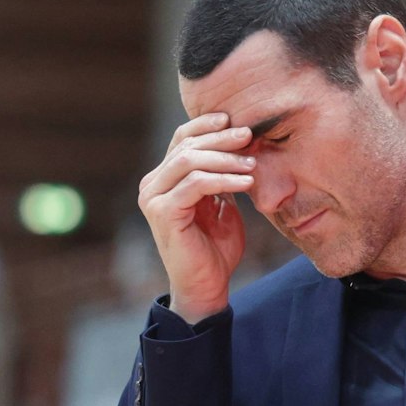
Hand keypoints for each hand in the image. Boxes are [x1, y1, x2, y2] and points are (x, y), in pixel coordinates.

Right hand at [138, 112, 255, 322]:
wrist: (207, 286)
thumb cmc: (216, 247)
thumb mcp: (222, 203)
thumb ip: (222, 176)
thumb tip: (239, 146)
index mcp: (164, 179)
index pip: (182, 139)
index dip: (206, 125)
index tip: (234, 119)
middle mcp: (152, 185)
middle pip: (186, 146)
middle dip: (220, 138)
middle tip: (249, 135)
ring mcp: (154, 198)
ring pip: (189, 161)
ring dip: (224, 158)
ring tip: (253, 164)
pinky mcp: (163, 212)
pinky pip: (196, 184)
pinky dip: (224, 179)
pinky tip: (246, 182)